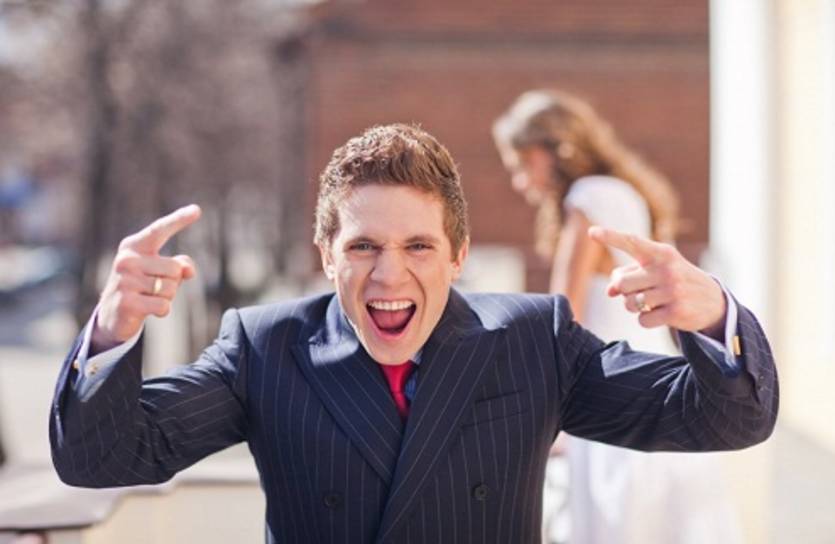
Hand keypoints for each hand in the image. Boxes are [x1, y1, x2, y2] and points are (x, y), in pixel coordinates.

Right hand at [91, 205, 201, 351]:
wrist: (113, 315)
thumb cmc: (142, 287)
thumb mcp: (160, 272)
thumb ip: (179, 265)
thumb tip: (189, 270)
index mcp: (134, 246)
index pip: (159, 230)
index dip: (179, 219)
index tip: (197, 210)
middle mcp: (127, 259)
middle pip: (175, 268)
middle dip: (173, 282)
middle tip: (154, 288)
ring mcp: (124, 280)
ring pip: (171, 288)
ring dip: (167, 298)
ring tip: (148, 298)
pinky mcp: (126, 302)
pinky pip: (163, 305)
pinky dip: (162, 311)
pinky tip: (147, 310)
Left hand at [588, 226, 725, 333]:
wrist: (714, 301)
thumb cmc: (675, 281)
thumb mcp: (656, 270)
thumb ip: (629, 275)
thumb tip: (609, 291)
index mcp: (661, 253)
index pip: (632, 242)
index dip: (610, 237)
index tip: (591, 232)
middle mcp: (667, 269)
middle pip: (621, 283)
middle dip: (623, 291)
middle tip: (638, 291)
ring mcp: (672, 291)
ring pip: (630, 303)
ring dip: (634, 306)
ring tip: (649, 302)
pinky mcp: (676, 312)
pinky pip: (642, 320)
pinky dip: (645, 320)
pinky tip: (660, 314)